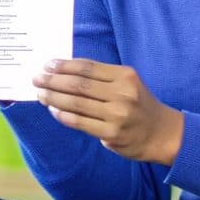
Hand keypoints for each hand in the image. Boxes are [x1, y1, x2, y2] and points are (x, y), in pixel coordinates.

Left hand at [34, 58, 185, 163]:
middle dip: (53, 80)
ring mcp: (117, 115)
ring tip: (40, 93)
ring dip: (54, 97)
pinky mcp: (112, 133)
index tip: (47, 65)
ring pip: (76, 103)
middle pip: (79, 84)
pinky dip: (63, 115)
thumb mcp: (127, 84)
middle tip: (36, 79)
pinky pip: (80, 122)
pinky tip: (53, 110)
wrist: (162, 133)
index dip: (64, 65)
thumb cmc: (138, 105)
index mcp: (125, 76)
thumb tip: (64, 72)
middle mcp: (122, 94)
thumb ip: (101, 78)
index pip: (87, 67)